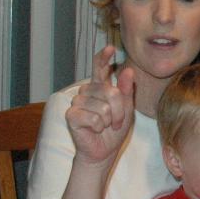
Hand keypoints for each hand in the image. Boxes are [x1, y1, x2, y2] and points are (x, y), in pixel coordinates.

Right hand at [65, 45, 135, 165]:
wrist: (104, 150)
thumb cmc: (114, 129)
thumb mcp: (126, 109)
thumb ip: (126, 90)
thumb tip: (128, 71)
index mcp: (100, 86)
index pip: (100, 67)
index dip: (104, 58)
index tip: (110, 48)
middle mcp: (87, 91)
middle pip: (110, 92)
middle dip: (119, 110)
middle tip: (115, 121)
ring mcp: (77, 102)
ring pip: (103, 107)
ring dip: (109, 120)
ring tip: (105, 126)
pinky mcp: (71, 115)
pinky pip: (94, 118)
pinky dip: (99, 127)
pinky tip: (94, 130)